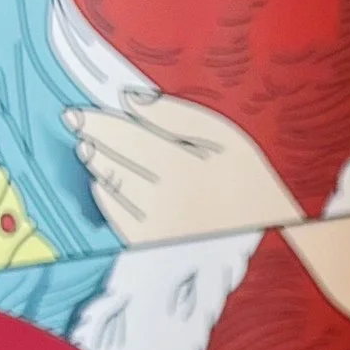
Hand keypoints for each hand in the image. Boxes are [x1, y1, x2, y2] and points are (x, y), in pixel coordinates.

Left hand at [65, 95, 300, 246]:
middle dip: (93, 143)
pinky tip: (106, 183)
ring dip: (97, 168)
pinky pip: (116, 218)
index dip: (95, 124)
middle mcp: (166, 202)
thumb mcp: (228, 138)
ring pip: (110, 191)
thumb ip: (178, 115)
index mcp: (184, 169)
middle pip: (112, 164)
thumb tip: (129, 99)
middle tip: (79, 127)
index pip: (125, 139)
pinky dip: (106, 197)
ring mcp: (157, 230)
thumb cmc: (250, 183)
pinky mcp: (154, 250)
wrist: (276, 241)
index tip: (73, 114)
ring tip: (91, 151)